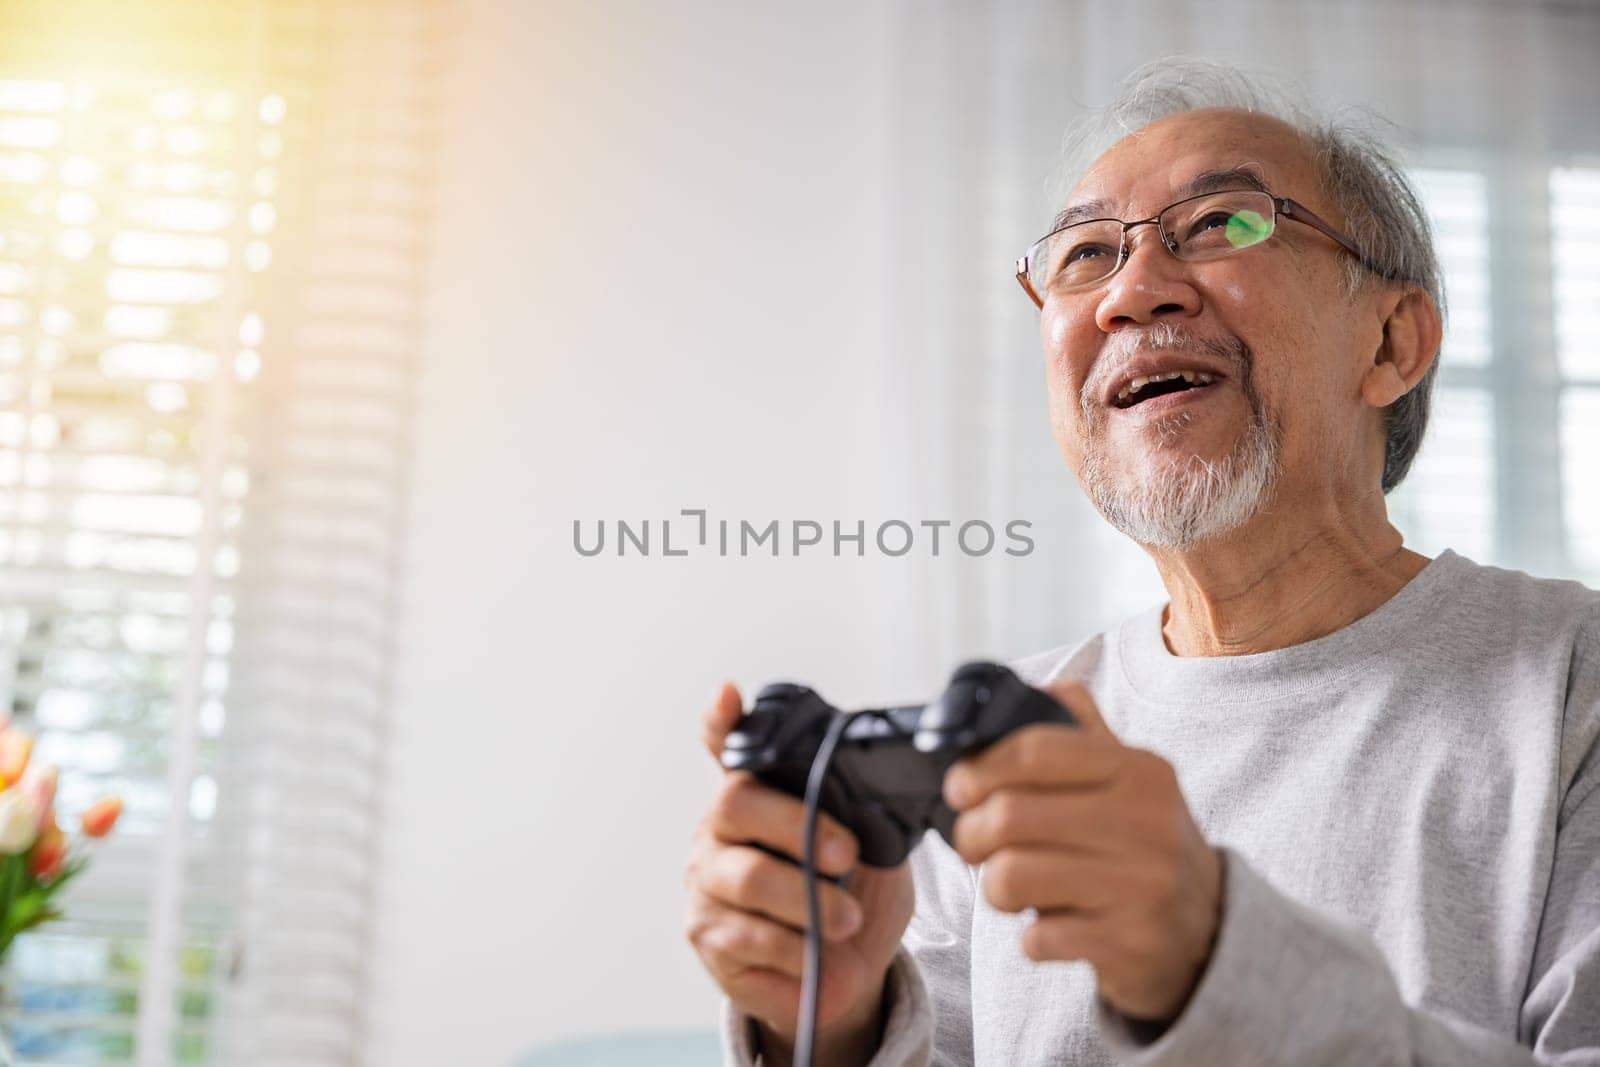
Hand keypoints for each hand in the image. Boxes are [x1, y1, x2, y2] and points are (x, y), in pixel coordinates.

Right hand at [685, 682, 913, 1062]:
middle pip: (737, 804)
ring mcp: (707, 882)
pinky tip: (815, 958)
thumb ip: (863, 815)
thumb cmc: (851, 899)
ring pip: (749, 877)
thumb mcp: (872, 849)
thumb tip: (877, 798)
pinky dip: (794, 950)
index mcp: (759, 795)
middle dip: (799, 827)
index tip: (728, 694)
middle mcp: (720, 830)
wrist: (846, 977)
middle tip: (845, 856)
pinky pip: (748, 936)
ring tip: (846, 921)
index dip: (723, 721)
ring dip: (808, 902)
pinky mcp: (707, 936)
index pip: (728, 747)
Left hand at [945, 680, 1222, 1023]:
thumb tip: (1030, 688)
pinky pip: (1038, 939)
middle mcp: (1145, 823)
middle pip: (1010, 815)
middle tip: (973, 843)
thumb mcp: (1130, 776)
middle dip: (971, 833)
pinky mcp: (1129, 943)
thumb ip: (1080, 730)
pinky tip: (1051, 928)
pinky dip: (1030, 937)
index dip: (981, 767)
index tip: (960, 786)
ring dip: (994, 886)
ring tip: (1008, 885)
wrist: (1208, 926)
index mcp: (1139, 771)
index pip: (1036, 749)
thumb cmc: (1144, 841)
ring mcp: (1140, 885)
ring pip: (1011, 877)